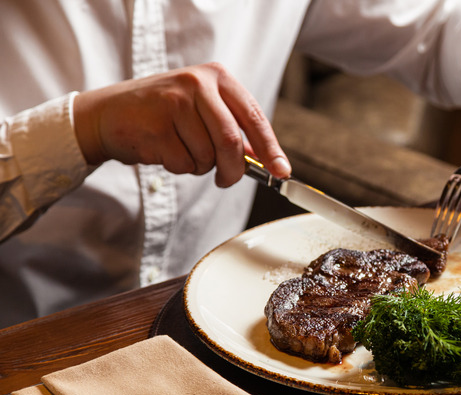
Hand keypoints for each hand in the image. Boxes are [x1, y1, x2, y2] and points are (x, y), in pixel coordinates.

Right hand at [73, 62, 290, 186]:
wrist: (108, 113)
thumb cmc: (162, 113)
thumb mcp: (202, 108)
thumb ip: (233, 128)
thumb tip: (266, 161)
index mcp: (216, 76)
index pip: (254, 116)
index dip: (270, 149)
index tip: (281, 172)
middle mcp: (197, 83)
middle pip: (231, 141)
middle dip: (233, 170)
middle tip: (227, 180)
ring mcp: (174, 103)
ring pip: (207, 156)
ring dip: (200, 167)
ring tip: (182, 150)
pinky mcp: (155, 126)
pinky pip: (183, 164)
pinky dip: (180, 168)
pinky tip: (164, 150)